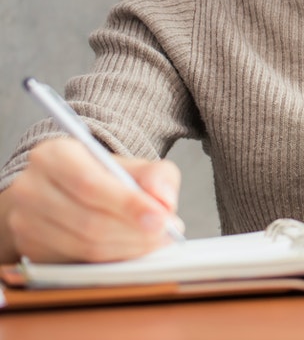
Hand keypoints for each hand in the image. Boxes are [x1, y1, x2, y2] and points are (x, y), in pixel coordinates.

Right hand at [0, 136, 182, 262]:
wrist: (66, 190)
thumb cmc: (103, 176)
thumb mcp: (132, 165)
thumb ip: (156, 175)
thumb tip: (164, 200)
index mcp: (53, 155)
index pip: (91, 185)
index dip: (129, 205)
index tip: (162, 218)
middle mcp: (30, 188)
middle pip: (88, 220)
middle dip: (134, 231)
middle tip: (166, 233)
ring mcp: (24, 221)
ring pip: (84, 245)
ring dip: (127, 248)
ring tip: (155, 240)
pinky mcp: (29, 248)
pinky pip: (77, 261)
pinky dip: (112, 259)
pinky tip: (132, 249)